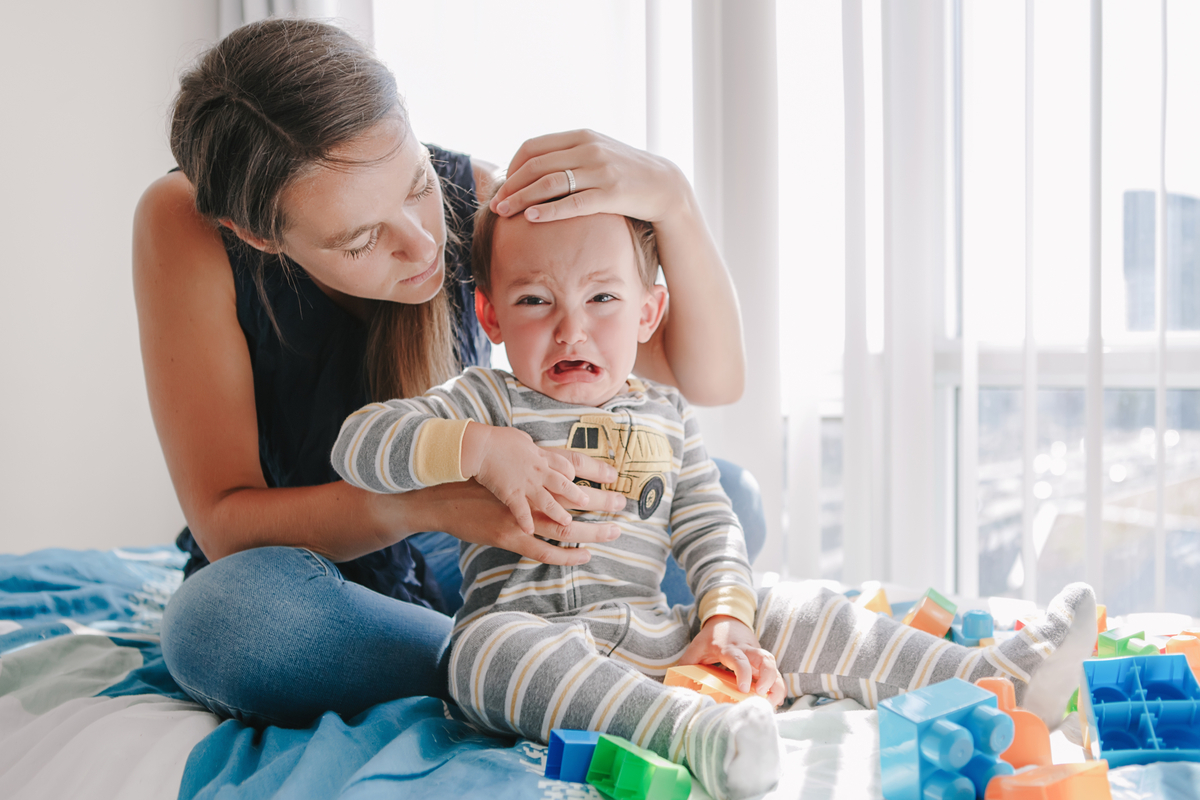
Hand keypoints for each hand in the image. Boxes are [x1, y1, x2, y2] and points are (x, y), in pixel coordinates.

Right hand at [401, 478, 624, 565]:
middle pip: (575, 497)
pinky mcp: (510, 535)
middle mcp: (528, 492)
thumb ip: (523, 466)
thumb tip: (542, 463)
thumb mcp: (499, 466)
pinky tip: (584, 555)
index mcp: (525, 470)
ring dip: (593, 529)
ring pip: (566, 525)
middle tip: (624, 505)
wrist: (439, 495)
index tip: (615, 475)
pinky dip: (567, 554)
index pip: (568, 466)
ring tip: (614, 532)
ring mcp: (520, 515)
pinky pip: (545, 549)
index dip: (594, 470)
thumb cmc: (467, 479)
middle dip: (602, 502)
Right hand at [462, 423, 591, 534]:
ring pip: (548, 502)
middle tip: (593, 502)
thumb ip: (530, 449)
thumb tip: (532, 448)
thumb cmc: (496, 439)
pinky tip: (531, 531)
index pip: (566, 465)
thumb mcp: (520, 439)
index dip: (578, 473)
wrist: (478, 445)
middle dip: (581, 495)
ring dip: (559, 513)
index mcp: (541, 456)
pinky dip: (526, 521)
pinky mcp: (509, 495)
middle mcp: (537, 471)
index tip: (586, 479)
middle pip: (565, 485)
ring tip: (568, 522)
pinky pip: (521, 511)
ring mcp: (525, 484)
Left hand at [489, 129, 686, 224]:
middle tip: (495, 204)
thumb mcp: (598, 153)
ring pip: (549, 183)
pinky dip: (549, 210)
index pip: (533, 146)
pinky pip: (573, 203)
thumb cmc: (626, 173)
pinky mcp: (612, 194)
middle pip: (535, 165)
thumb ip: (570, 155)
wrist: (665, 185)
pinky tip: (531, 218)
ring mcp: (601, 170)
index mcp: (581, 136)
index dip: (512, 166)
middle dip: (510, 186)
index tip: (503, 186)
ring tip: (504, 213)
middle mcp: (589, 149)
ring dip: (521, 199)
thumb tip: (533, 168)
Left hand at [676, 616, 785, 706]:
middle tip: (761, 695)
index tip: (743, 689)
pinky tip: (774, 701)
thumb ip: (686, 664)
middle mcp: (747, 649)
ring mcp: (757, 654)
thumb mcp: (696, 647)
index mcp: (729, 647)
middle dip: (768, 678)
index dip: (743, 673)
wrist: (728, 618)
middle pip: (765, 659)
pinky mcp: (763, 660)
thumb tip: (673, 686)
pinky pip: (775, 672)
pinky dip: (777, 686)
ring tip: (772, 703)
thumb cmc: (711, 637)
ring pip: (773, 665)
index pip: (739, 658)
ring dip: (776, 684)